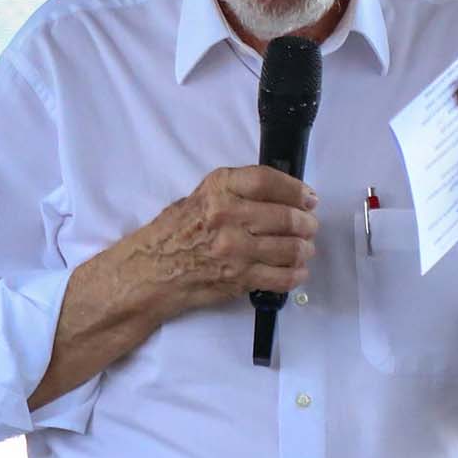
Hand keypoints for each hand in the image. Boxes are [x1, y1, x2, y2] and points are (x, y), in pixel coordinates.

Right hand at [125, 165, 318, 315]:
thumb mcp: (199, 197)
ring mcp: (234, 249)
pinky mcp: (239, 277)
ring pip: (291, 248)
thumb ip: (236, 192)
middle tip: (308, 227)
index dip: (296, 189)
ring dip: (304, 250)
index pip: (268, 181)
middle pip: (287, 217)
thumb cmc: (174, 233)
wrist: (149, 271)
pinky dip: (296, 274)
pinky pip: (283, 277)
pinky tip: (294, 270)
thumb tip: (283, 196)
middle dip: (307, 224)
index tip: (308, 198)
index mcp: (218, 189)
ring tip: (302, 249)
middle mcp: (227, 216)